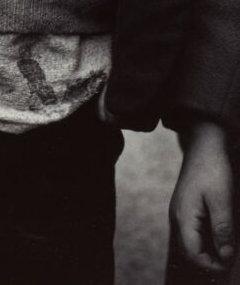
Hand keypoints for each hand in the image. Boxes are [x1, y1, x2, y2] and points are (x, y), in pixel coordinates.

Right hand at [170, 121, 234, 272]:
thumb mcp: (222, 199)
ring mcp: (179, 210)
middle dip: (209, 260)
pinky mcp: (185, 206)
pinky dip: (205, 238)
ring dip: (207, 249)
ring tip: (227, 247)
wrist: (203, 143)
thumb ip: (223, 229)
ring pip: (190, 241)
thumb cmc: (212, 168)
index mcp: (183, 216)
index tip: (230, 263)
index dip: (212, 264)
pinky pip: (192, 230)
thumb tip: (225, 256)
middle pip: (189, 250)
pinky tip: (219, 233)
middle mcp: (177, 216)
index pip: (193, 253)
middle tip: (230, 259)